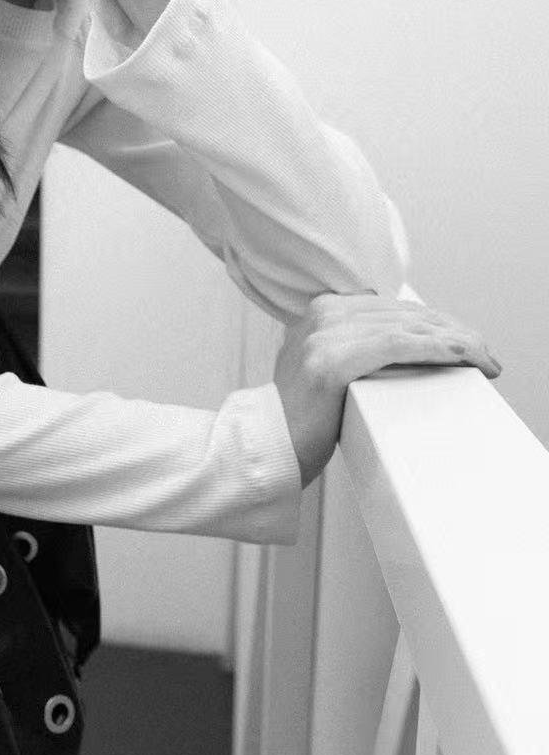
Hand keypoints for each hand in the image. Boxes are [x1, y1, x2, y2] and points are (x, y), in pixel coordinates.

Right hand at [273, 292, 502, 487]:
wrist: (269, 448)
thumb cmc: (306, 418)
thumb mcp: (326, 366)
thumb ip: (353, 345)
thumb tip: (409, 343)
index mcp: (321, 309)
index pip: (395, 306)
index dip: (438, 320)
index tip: (468, 341)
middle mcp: (321, 315)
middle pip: (406, 314)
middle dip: (455, 332)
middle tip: (486, 355)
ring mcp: (324, 336)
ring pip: (409, 327)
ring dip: (458, 341)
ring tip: (485, 359)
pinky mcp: (331, 362)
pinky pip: (399, 346)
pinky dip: (438, 349)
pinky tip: (464, 356)